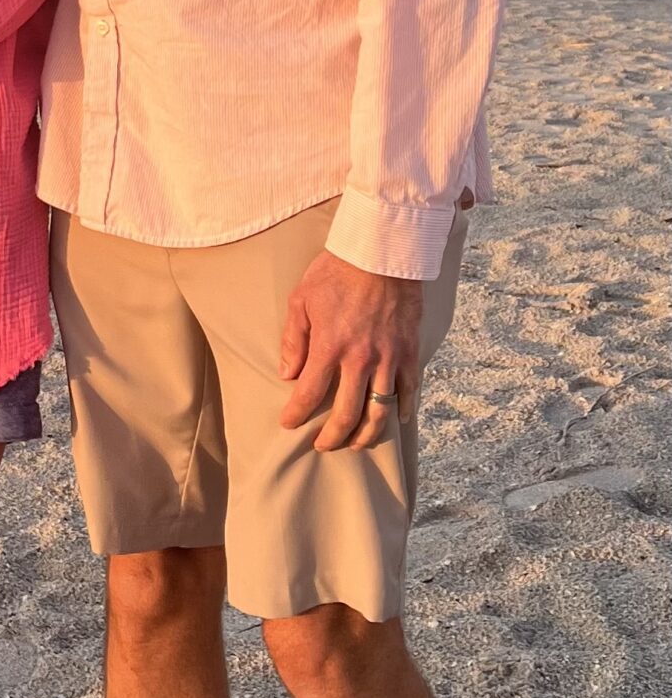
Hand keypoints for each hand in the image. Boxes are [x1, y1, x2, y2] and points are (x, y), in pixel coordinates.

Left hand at [278, 251, 423, 452]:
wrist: (381, 251)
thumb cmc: (337, 271)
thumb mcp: (302, 299)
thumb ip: (293, 340)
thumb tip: (287, 374)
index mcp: (330, 346)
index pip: (309, 393)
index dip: (296, 414)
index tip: (288, 424)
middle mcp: (360, 359)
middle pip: (347, 414)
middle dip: (332, 436)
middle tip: (322, 446)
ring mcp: (389, 358)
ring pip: (379, 411)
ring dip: (366, 434)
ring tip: (356, 445)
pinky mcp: (410, 352)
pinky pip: (409, 390)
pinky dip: (403, 409)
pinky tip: (396, 420)